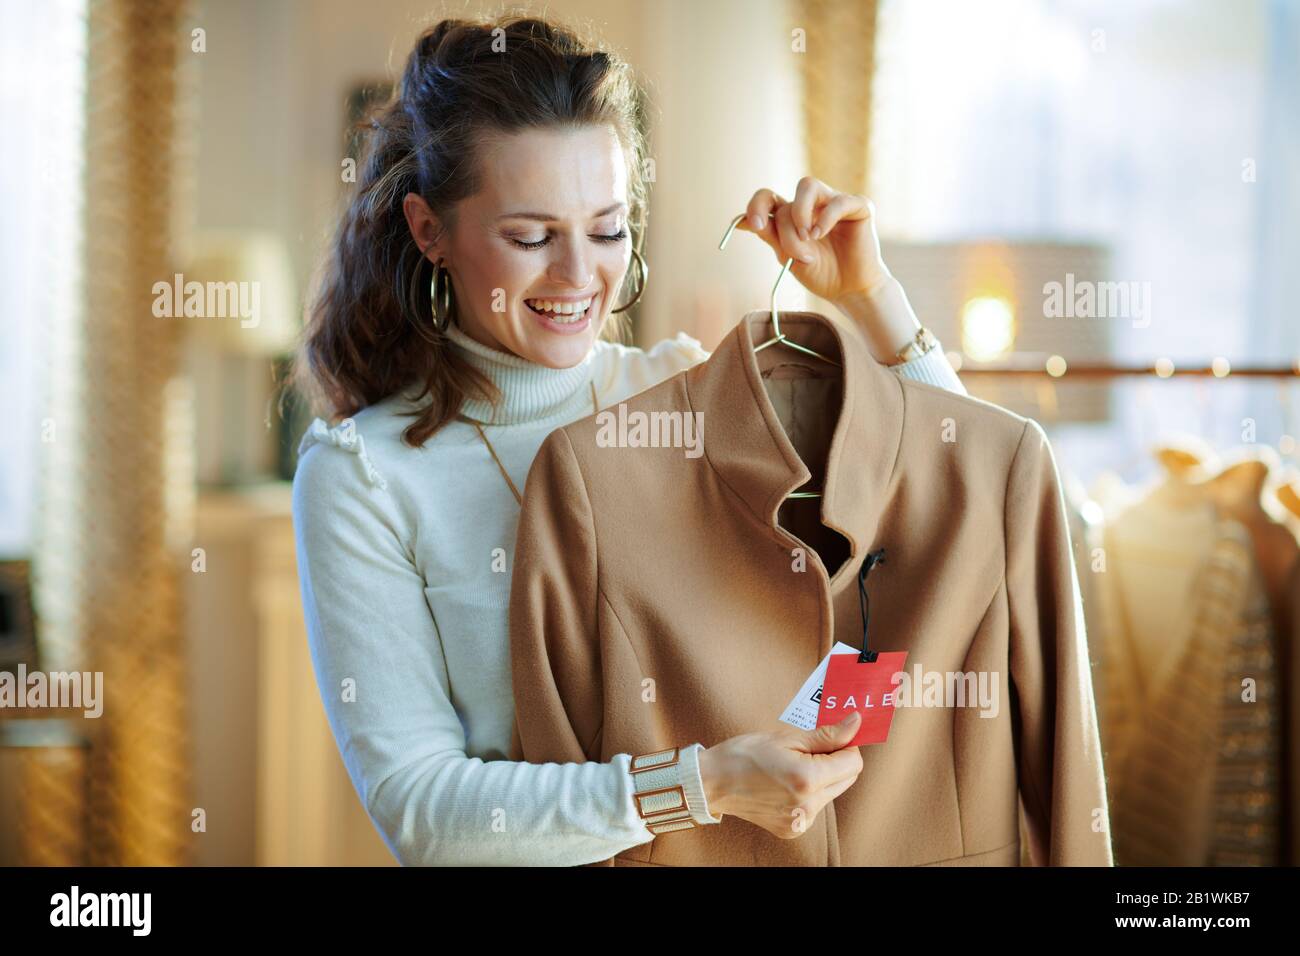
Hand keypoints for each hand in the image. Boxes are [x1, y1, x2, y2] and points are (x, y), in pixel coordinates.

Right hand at [697, 712, 863, 838]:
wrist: (712, 782)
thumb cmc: (745, 754)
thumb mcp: (786, 737)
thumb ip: (826, 735)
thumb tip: (855, 724)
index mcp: (808, 779)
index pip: (853, 763)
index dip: (845, 746)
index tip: (830, 738)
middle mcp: (808, 805)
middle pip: (847, 779)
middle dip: (835, 761)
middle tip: (808, 749)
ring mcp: (801, 821)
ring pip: (831, 793)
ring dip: (822, 777)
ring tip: (791, 767)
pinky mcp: (794, 829)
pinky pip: (815, 807)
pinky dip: (808, 793)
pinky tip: (784, 784)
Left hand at [737, 177, 892, 305]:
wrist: (849, 290)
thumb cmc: (821, 273)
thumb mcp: (787, 256)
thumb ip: (769, 235)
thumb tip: (739, 222)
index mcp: (792, 216)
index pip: (768, 198)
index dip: (756, 205)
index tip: (754, 225)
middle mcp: (812, 204)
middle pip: (786, 196)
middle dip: (785, 226)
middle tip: (792, 250)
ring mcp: (834, 202)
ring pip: (808, 186)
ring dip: (801, 214)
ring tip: (809, 239)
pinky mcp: (858, 206)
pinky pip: (837, 201)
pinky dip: (825, 218)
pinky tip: (821, 235)